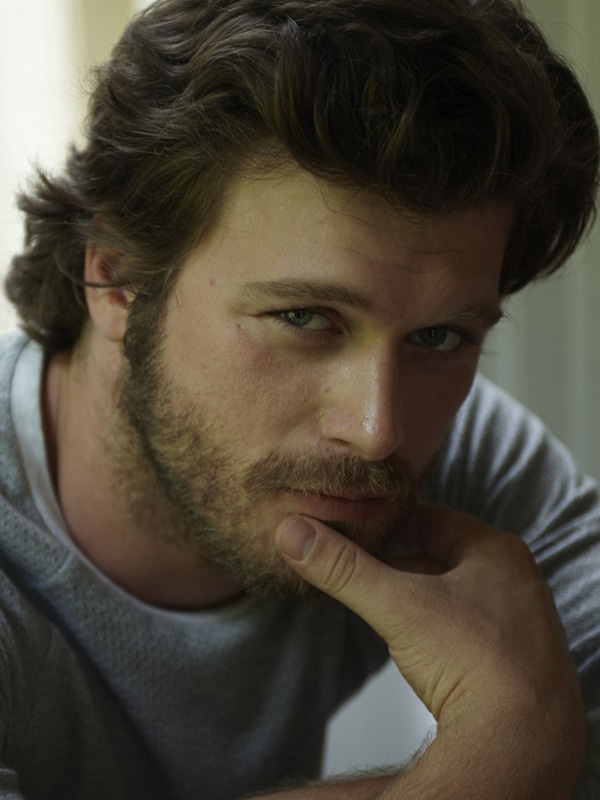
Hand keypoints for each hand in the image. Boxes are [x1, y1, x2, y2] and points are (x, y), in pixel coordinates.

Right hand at [275, 504, 585, 797]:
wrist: (520, 742)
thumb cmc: (472, 662)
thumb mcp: (396, 604)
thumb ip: (343, 568)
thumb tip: (293, 533)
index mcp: (496, 550)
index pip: (431, 516)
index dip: (390, 523)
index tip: (359, 532)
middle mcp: (518, 579)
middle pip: (443, 556)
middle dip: (402, 564)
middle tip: (365, 572)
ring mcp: (523, 620)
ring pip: (457, 593)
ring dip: (423, 599)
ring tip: (389, 609)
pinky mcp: (520, 658)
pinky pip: (472, 628)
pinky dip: (443, 630)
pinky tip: (424, 648)